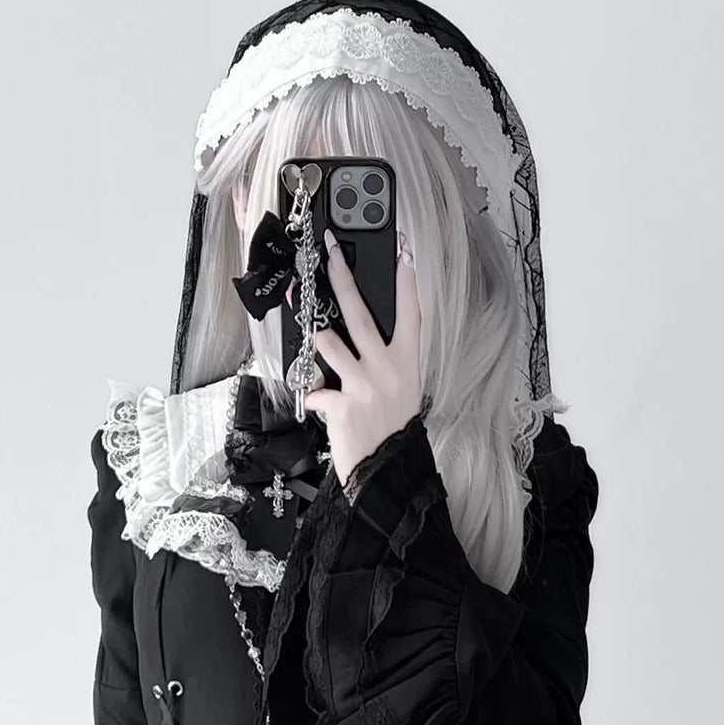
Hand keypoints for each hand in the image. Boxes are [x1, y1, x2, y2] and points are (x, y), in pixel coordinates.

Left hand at [294, 228, 421, 485]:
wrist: (385, 471)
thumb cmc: (392, 430)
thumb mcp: (401, 390)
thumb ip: (384, 361)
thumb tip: (351, 337)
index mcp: (406, 363)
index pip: (410, 315)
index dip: (407, 283)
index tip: (403, 253)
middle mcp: (386, 369)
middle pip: (361, 315)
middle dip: (343, 280)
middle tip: (331, 255)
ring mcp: (363, 386)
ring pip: (330, 344)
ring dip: (319, 339)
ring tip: (317, 338)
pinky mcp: (341, 405)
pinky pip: (315, 390)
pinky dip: (313, 397)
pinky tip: (319, 406)